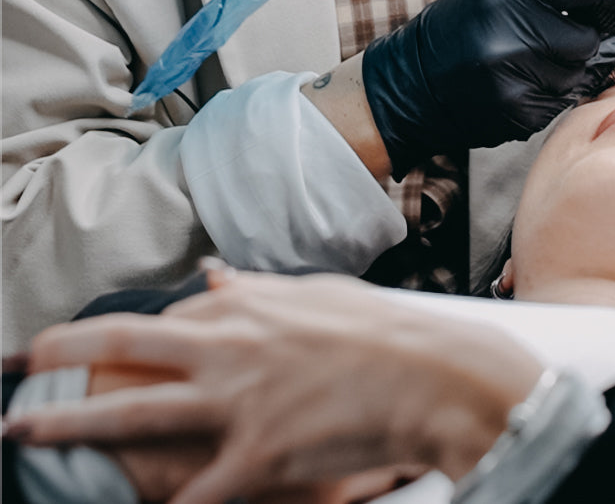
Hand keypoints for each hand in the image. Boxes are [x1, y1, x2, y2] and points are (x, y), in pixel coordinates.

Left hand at [16, 273, 543, 503]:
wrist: (431, 374)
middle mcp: (228, 347)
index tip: (62, 348)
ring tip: (22, 429)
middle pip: (123, 350)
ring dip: (69, 423)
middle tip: (13, 365)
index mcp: (243, 307)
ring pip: (134, 414)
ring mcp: (238, 402)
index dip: (102, 337)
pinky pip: (195, 493)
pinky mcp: (258, 455)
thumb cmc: (379, 331)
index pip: (156, 320)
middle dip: (57, 357)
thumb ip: (255, 287)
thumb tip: (212, 274)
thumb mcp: (314, 293)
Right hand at [362, 0, 614, 176]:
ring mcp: (517, 82)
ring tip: (534, 56)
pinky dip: (556, 89)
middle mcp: (513, 38)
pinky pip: (566, 100)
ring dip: (571, 64)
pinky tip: (525, 79)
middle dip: (587, 33)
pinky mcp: (520, 115)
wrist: (414, 84)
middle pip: (591, 37)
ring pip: (581, 72)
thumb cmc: (461, 23)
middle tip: (564, 29)